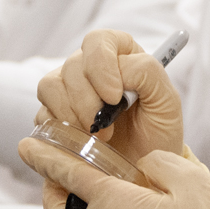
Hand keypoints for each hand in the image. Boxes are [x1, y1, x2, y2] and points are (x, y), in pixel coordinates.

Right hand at [35, 30, 182, 163]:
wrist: (141, 167)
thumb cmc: (156, 132)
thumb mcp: (166, 101)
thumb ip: (148, 73)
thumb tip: (120, 68)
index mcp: (119, 52)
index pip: (98, 41)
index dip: (101, 66)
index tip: (114, 97)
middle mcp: (89, 65)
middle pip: (72, 66)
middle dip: (89, 102)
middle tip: (108, 130)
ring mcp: (67, 88)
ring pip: (50, 85)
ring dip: (72, 115)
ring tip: (96, 136)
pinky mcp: (52, 112)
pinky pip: (42, 112)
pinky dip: (61, 129)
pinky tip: (81, 141)